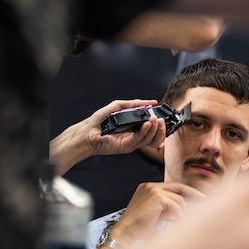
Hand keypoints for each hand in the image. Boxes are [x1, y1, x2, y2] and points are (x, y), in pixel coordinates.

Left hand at [50, 99, 166, 175]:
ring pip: (149, 140)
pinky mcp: (125, 146)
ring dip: (155, 129)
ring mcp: (131, 143)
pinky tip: (147, 125)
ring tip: (155, 120)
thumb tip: (150, 102)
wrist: (87, 131)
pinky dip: (145, 132)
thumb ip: (134, 104)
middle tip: (160, 119)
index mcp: (135, 130)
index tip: (161, 115)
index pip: (154, 131)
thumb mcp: (119, 107)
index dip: (160, 125)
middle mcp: (135, 138)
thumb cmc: (100, 121)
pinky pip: (138, 140)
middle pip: (155, 138)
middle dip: (161, 129)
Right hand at [108, 182, 206, 243]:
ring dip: (184, 214)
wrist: (124, 235)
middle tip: (205, 200)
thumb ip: (168, 207)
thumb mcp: (156, 214)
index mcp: (147, 188)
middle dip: (193, 194)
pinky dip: (180, 217)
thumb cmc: (139, 230)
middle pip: (178, 187)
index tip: (199, 197)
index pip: (172, 186)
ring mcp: (153, 189)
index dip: (187, 191)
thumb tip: (185, 206)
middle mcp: (150, 186)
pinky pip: (177, 206)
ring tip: (184, 225)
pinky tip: (179, 226)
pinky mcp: (157, 196)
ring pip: (179, 200)